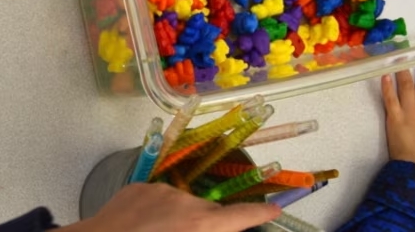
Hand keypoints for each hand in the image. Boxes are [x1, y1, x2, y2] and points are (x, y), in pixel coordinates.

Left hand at [65, 183, 280, 231]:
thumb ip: (207, 227)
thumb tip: (216, 222)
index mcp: (199, 225)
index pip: (240, 217)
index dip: (259, 213)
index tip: (273, 208)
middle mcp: (184, 202)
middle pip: (211, 212)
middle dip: (211, 224)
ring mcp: (160, 191)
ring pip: (183, 204)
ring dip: (182, 218)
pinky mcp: (140, 187)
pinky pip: (160, 198)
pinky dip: (160, 210)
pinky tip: (147, 226)